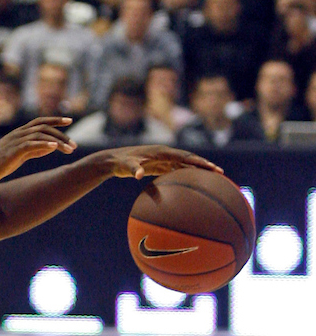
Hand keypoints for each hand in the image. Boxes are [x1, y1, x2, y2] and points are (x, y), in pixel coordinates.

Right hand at [0, 117, 75, 185]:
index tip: (69, 121)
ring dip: (57, 141)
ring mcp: (14, 141)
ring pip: (40, 134)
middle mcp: (17, 134)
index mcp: (18, 134)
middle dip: (61, 134)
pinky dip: (44, 144)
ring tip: (69, 149)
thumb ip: (33, 150)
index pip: (40, 122)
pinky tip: (55, 147)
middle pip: (43, 127)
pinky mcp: (12, 151)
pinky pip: (31, 144)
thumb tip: (50, 147)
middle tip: (74, 145)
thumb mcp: (18, 156)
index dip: (55, 120)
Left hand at [103, 146, 222, 179]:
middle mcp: (165, 154)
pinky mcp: (160, 166)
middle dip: (205, 165)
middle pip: (189, 159)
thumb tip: (139, 175)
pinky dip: (187, 174)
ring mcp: (163, 159)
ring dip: (198, 170)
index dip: (199, 162)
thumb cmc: (121, 162)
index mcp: (162, 152)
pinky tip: (194, 183)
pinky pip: (177, 170)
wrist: (114, 161)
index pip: (185, 156)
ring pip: (185, 164)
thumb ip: (134, 169)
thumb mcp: (127, 166)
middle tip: (220, 173)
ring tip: (213, 178)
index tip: (212, 167)